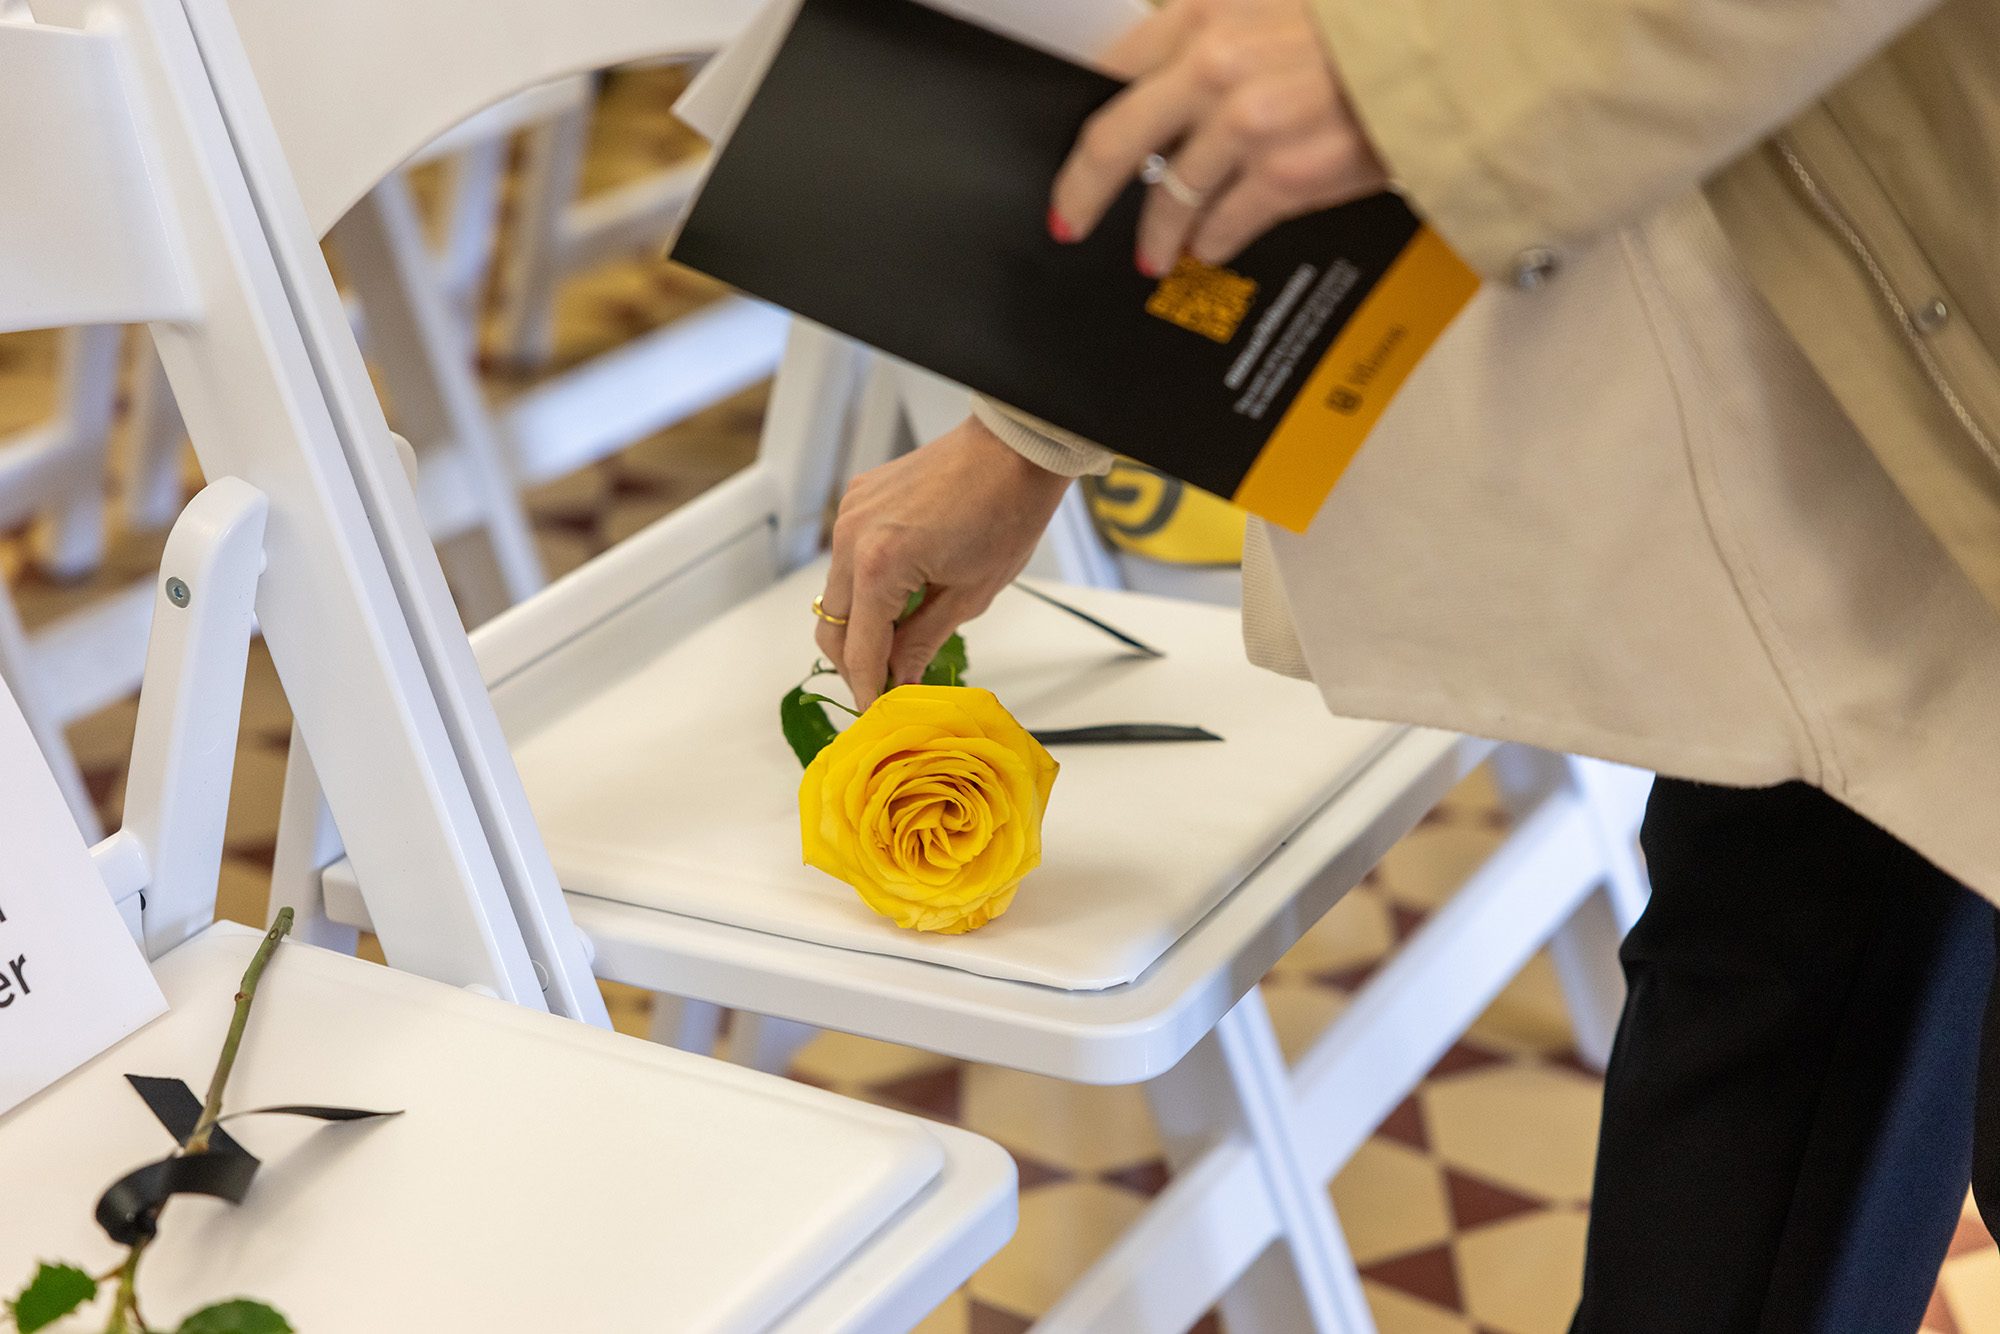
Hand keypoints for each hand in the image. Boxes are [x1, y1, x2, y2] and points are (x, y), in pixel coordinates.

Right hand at [817, 416, 1071, 707]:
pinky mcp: (858, 498)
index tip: (877, 714)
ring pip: (834, 592)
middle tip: (885, 686)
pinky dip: (863, 585)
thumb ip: (921, 642)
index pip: (859, 650)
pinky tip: (898, 597)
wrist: (1013, 450)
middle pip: (831, 625)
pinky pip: (846, 557)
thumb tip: (898, 680)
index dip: (867, 689)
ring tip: (896, 643)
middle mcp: (851, 536)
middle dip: (854, 662)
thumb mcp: (969, 596)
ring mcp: (850, 513)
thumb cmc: (1006, 513)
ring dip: (858, 623)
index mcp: (879, 565)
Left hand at [1050, 0, 1387, 275]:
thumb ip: (1221, 35)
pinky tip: (1211, 246)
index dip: (1085, 117)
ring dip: (1158, 231)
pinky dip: (1212, 241)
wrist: (1448, 50)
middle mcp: (1215, 66)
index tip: (1074, 148)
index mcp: (1205, 11)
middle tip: (1068, 219)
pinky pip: (1223, 225)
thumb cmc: (1372, 25)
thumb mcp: (1280, 4)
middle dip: (1081, 191)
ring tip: (1156, 251)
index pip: (1113, 69)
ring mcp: (1246, 126)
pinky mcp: (1284, 176)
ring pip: (1170, 195)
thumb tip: (1177, 86)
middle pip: (1113, 142)